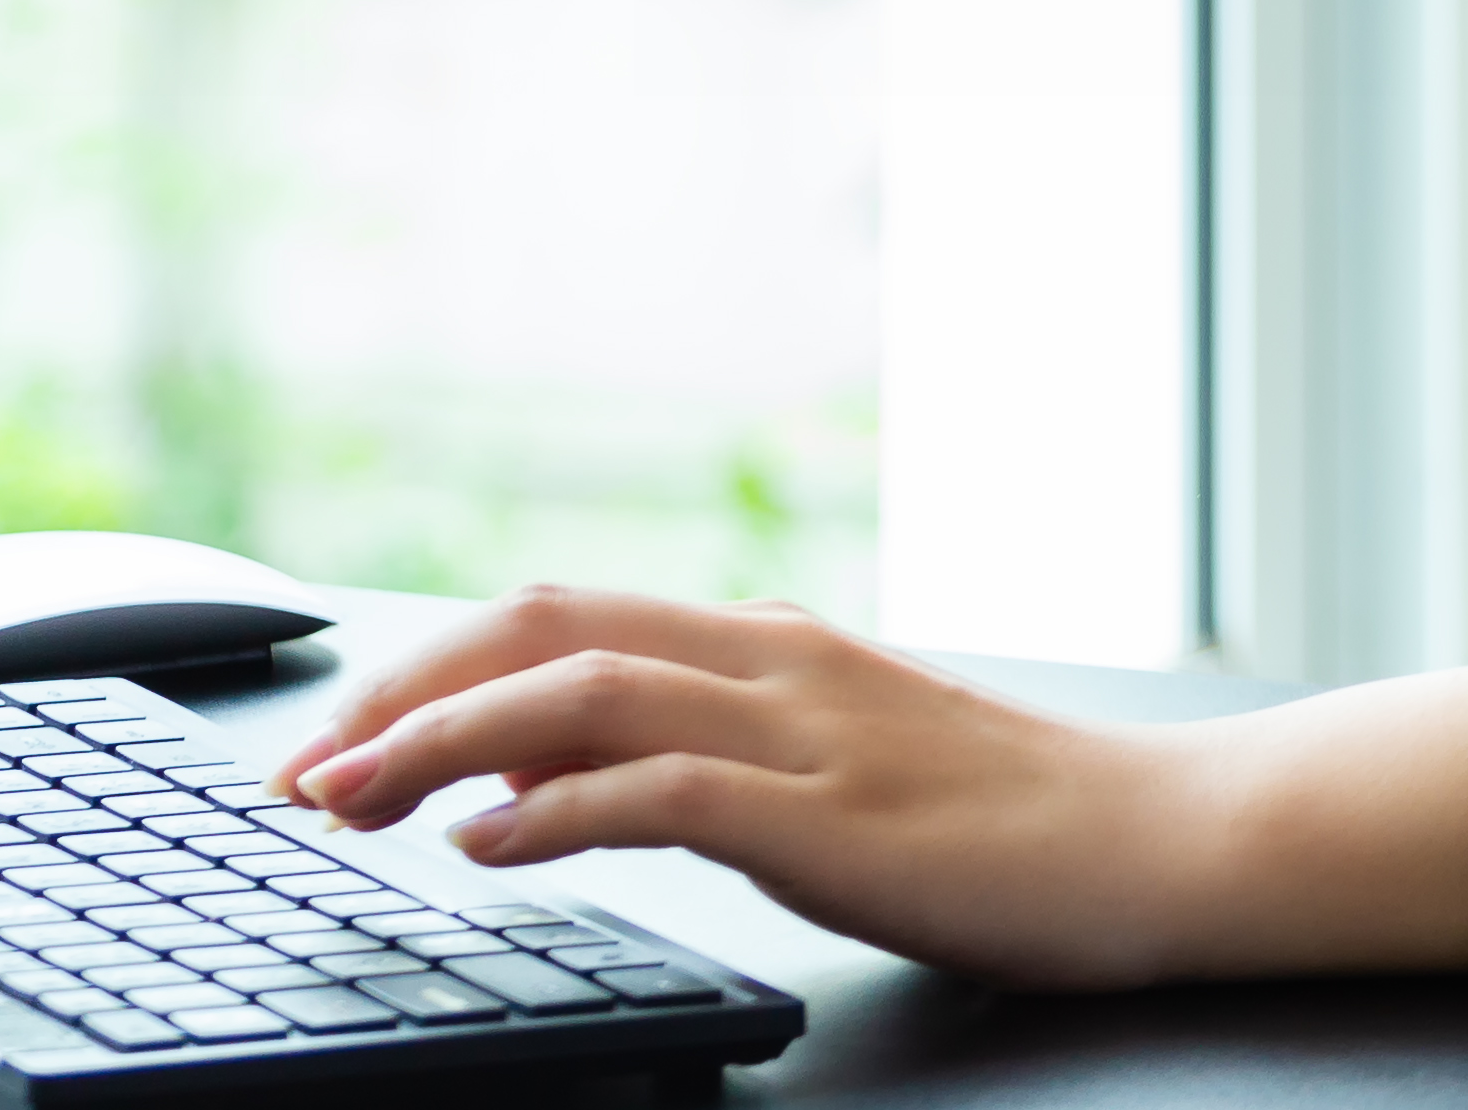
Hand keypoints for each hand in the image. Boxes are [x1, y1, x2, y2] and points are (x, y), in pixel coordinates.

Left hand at [271, 586, 1467, 987]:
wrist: (1167, 838)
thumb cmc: (1021, 823)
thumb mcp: (856, 766)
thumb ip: (736, 756)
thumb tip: (589, 783)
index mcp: (777, 649)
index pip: (567, 620)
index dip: (435, 666)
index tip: (339, 735)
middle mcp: (775, 663)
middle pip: (543, 633)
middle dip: (400, 692)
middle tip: (300, 771)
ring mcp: (804, 730)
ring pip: (577, 694)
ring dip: (437, 744)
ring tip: (344, 806)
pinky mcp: (829, 811)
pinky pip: (664, 789)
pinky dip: (558, 808)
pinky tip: (489, 846)